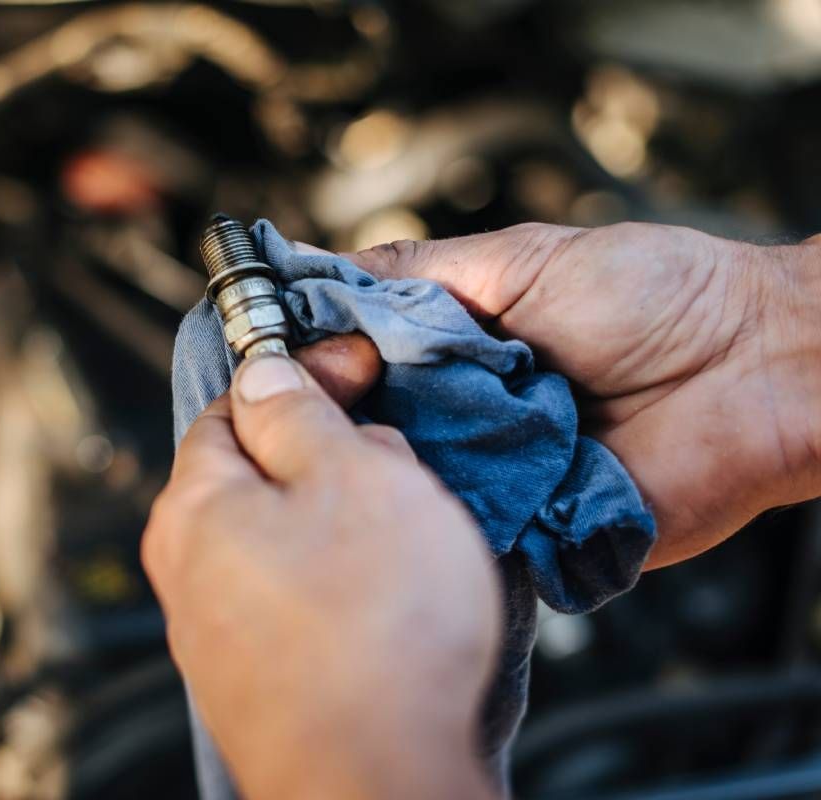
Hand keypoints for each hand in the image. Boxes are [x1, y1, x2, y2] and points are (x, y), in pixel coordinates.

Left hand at [142, 347, 499, 799]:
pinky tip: (392, 602)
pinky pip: (303, 603)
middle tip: (397, 464)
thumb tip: (269, 373)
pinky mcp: (262, 682)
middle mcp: (189, 573)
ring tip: (409, 539)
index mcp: (193, 508)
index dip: (299, 376)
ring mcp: (221, 635)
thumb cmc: (372, 630)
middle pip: (261, 476)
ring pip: (289, 542)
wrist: (380, 781)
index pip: (231, 408)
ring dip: (348, 524)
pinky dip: (347, 585)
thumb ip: (300, 413)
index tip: (357, 369)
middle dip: (332, 457)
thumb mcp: (350, 475)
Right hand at [322, 223, 820, 567]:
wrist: (760, 366)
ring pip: (403, 486)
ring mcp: (493, 480)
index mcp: (454, 352)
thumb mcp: (520, 259)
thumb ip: (418, 272)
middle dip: (338, 415)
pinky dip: (438, 518)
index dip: (315, 360)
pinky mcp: (529, 536)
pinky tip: (419, 495)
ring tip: (373, 442)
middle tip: (318, 399)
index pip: (356, 363)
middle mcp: (463, 419)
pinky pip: (460, 536)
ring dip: (384, 465)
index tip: (273, 353)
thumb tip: (314, 273)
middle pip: (366, 429)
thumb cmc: (656, 296)